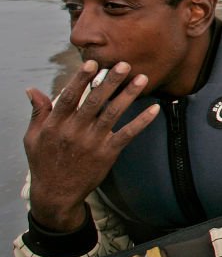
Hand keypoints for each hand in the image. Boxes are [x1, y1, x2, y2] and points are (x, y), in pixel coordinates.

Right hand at [24, 61, 158, 231]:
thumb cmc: (44, 162)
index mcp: (55, 124)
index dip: (81, 79)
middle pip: (94, 101)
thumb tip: (32, 89)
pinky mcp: (107, 153)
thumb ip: (38, 112)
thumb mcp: (32, 137)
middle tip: (125, 64)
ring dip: (128, 95)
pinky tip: (154, 109)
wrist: (56, 194)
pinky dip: (142, 122)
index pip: (70, 97)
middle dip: (110, 81)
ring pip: (112, 114)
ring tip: (142, 78)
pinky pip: (127, 134)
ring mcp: (92, 143)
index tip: (93, 63)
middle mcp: (74, 131)